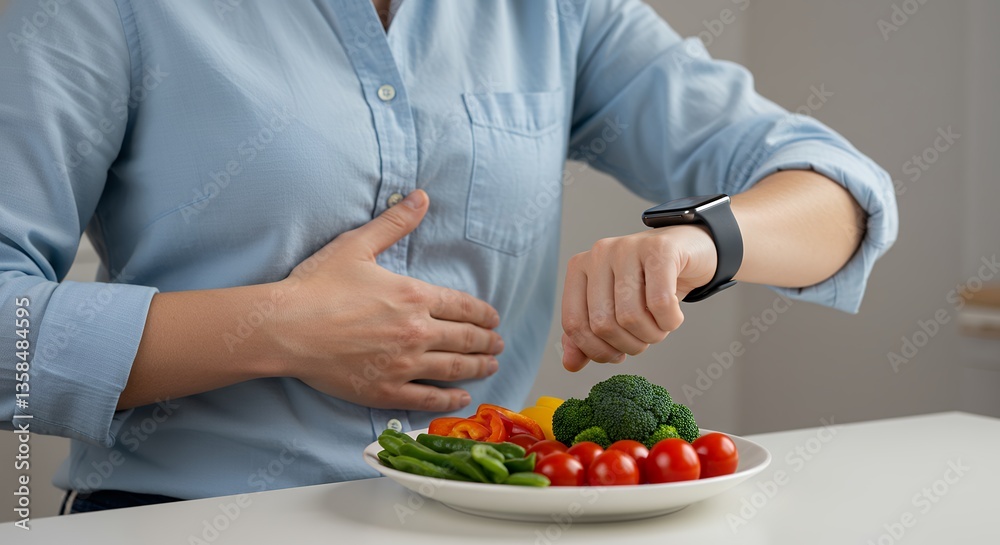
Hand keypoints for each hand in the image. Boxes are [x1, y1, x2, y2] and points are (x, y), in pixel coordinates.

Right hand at [274, 190, 502, 410]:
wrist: (286, 327)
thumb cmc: (318, 285)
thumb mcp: (357, 245)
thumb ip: (394, 223)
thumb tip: (421, 197)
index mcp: (414, 296)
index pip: (462, 307)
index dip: (483, 314)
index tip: (493, 319)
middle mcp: (416, 332)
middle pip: (465, 339)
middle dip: (487, 342)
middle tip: (498, 345)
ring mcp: (403, 364)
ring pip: (454, 368)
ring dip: (478, 368)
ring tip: (491, 368)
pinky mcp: (386, 391)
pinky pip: (428, 398)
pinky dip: (450, 399)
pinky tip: (462, 397)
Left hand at [560, 225, 717, 370]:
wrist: (688, 250)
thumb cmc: (649, 283)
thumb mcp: (615, 309)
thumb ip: (590, 335)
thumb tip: (570, 364)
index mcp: (580, 268)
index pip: (574, 323)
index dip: (596, 350)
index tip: (617, 354)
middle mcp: (599, 254)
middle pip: (603, 324)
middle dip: (628, 345)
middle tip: (644, 339)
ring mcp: (627, 248)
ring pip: (630, 316)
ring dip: (651, 335)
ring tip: (660, 327)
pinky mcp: (659, 249)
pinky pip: (660, 303)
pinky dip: (669, 321)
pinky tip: (673, 316)